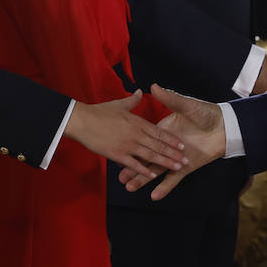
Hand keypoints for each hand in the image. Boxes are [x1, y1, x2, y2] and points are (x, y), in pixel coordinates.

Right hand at [65, 90, 187, 181]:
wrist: (81, 120)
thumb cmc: (98, 112)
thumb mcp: (118, 104)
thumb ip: (132, 100)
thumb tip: (141, 91)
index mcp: (137, 122)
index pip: (159, 132)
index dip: (171, 139)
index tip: (181, 144)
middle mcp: (135, 133)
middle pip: (159, 145)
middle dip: (173, 153)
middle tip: (185, 159)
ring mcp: (127, 144)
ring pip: (150, 155)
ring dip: (165, 162)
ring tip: (177, 167)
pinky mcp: (117, 154)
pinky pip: (133, 163)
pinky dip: (143, 170)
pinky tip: (153, 175)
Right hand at [119, 85, 227, 198]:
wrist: (225, 126)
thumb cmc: (206, 113)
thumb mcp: (186, 105)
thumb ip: (169, 99)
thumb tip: (153, 86)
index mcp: (163, 131)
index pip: (144, 142)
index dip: (131, 149)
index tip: (119, 154)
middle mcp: (167, 147)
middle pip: (146, 159)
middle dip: (133, 169)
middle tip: (120, 178)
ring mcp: (176, 158)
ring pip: (156, 171)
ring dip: (144, 180)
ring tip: (130, 187)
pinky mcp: (187, 168)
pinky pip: (174, 179)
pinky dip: (165, 187)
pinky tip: (154, 196)